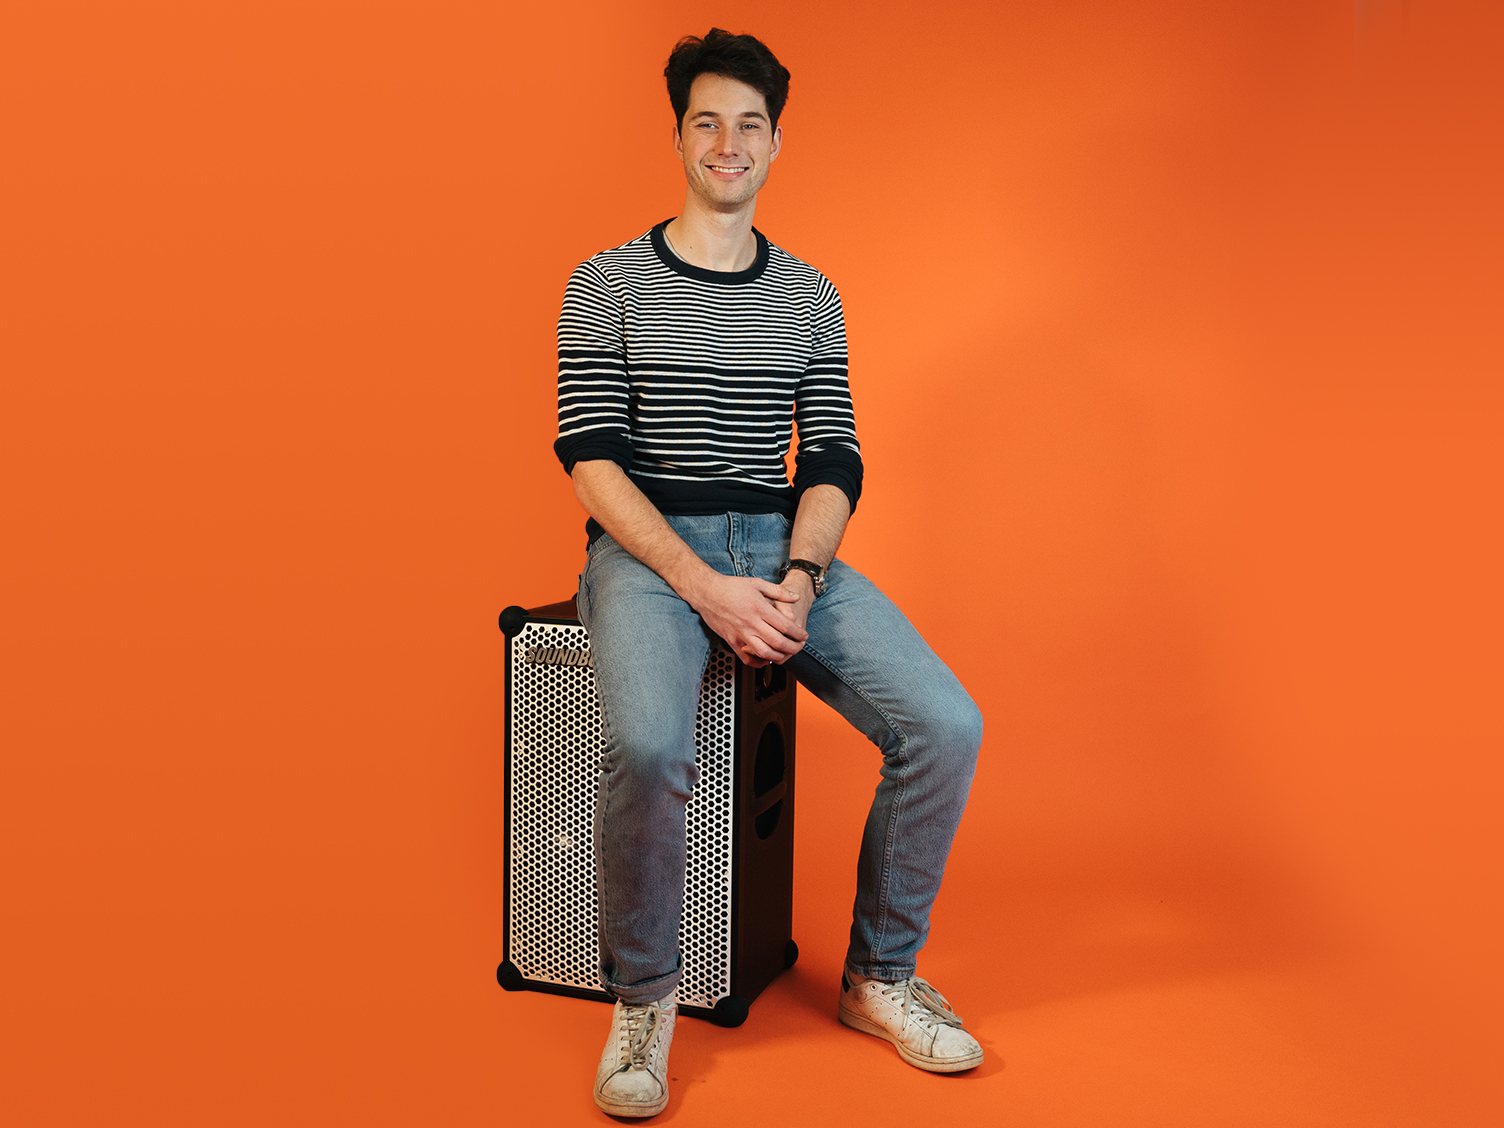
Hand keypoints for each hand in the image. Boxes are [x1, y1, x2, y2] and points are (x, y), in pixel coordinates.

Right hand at [685, 570, 807, 666]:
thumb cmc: (730, 587)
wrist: (707, 592)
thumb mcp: (757, 583)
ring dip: (778, 657)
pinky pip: (746, 657)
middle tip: (799, 648)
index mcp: (760, 608)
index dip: (798, 633)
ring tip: (785, 655)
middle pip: (778, 642)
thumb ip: (778, 592)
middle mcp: (751, 623)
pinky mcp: (732, 640)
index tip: (803, 636)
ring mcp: (741, 633)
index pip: (785, 626)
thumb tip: (795, 597)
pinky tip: (765, 660)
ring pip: (764, 652)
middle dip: (793, 648)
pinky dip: (757, 662)